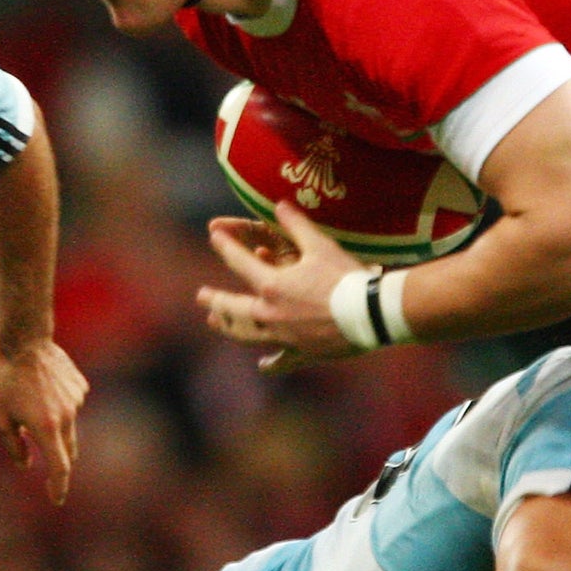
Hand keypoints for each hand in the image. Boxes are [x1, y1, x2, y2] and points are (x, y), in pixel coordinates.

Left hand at [0, 339, 87, 503]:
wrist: (26, 343)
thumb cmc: (7, 380)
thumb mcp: (0, 416)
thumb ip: (13, 445)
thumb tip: (25, 464)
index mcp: (46, 428)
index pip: (59, 467)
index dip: (59, 487)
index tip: (57, 499)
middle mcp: (66, 417)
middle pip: (67, 450)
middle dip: (56, 456)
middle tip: (35, 444)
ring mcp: (77, 401)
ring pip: (68, 425)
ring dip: (53, 424)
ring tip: (32, 399)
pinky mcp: (81, 387)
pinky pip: (71, 405)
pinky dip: (59, 404)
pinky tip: (44, 386)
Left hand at [197, 202, 359, 372]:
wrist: (369, 314)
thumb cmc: (344, 277)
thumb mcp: (320, 245)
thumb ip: (296, 224)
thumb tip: (279, 205)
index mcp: (271, 285)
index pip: (239, 261)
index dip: (225, 246)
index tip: (213, 237)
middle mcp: (270, 314)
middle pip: (233, 307)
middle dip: (215, 300)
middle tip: (201, 297)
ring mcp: (282, 337)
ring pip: (247, 334)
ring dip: (230, 328)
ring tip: (217, 324)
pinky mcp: (300, 353)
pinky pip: (281, 361)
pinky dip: (271, 363)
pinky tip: (263, 365)